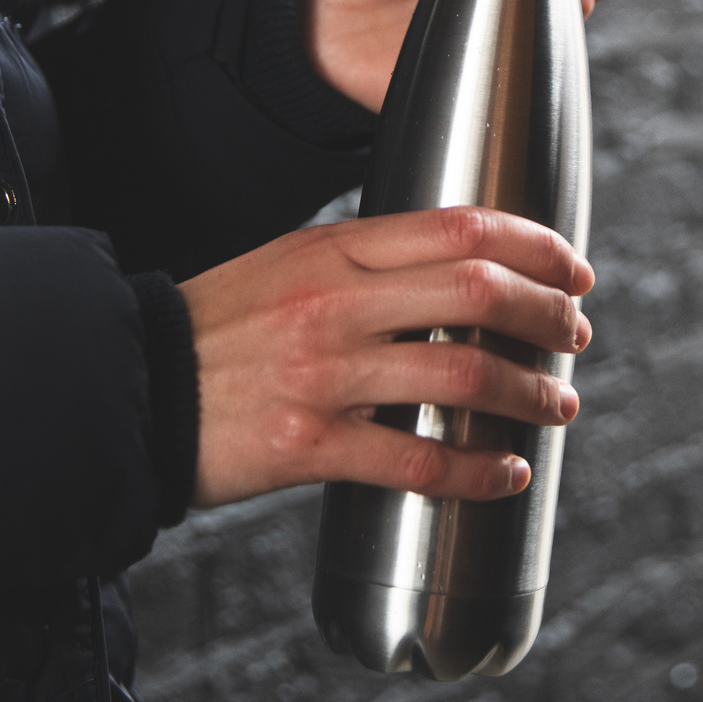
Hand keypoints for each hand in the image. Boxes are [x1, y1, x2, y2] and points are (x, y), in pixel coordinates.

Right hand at [178, 206, 593, 507]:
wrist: (127, 390)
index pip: (459, 228)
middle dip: (546, 316)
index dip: (535, 246)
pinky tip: (506, 473)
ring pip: (461, 374)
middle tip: (576, 336)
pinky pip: (418, 459)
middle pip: (476, 293)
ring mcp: (323, 374)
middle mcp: (333, 302)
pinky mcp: (309, 446)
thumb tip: (454, 268)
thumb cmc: (217, 330)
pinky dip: (478, 469)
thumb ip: (363, 261)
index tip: (574, 269)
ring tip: (557, 406)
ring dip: (528, 393)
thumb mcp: (285, 264)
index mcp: (332, 248)